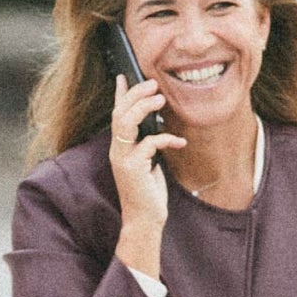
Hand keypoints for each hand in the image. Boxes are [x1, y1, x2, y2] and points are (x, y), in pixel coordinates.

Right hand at [109, 74, 186, 246]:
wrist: (144, 220)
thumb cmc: (148, 193)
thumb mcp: (149, 163)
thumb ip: (148, 145)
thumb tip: (156, 126)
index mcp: (120, 148)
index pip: (117, 115)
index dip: (120, 95)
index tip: (123, 76)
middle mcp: (117, 151)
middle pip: (120, 113)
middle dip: (135, 94)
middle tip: (153, 84)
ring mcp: (123, 159)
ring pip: (126, 122)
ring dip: (143, 107)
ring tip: (160, 98)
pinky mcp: (132, 168)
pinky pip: (149, 144)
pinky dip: (165, 139)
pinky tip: (180, 141)